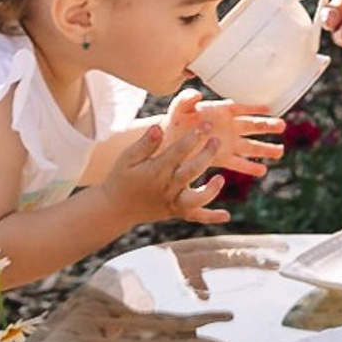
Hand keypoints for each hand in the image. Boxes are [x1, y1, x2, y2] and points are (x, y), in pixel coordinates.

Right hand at [107, 117, 232, 228]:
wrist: (115, 209)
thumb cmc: (121, 179)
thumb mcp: (127, 159)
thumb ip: (144, 144)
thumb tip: (158, 127)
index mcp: (156, 171)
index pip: (178, 151)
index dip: (193, 137)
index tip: (206, 124)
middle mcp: (167, 187)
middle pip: (191, 172)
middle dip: (206, 156)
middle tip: (217, 140)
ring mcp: (173, 202)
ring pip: (195, 199)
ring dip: (210, 191)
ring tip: (221, 178)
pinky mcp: (177, 212)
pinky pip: (195, 217)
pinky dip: (211, 217)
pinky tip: (226, 216)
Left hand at [164, 86, 284, 177]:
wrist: (166, 140)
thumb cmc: (174, 120)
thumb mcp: (178, 108)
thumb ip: (186, 99)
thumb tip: (197, 95)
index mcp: (221, 111)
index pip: (242, 108)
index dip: (254, 108)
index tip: (269, 107)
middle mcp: (228, 127)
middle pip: (252, 126)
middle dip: (267, 126)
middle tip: (282, 126)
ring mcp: (227, 143)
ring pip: (250, 146)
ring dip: (265, 149)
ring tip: (279, 152)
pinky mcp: (221, 158)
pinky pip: (238, 163)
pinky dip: (249, 167)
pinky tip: (262, 171)